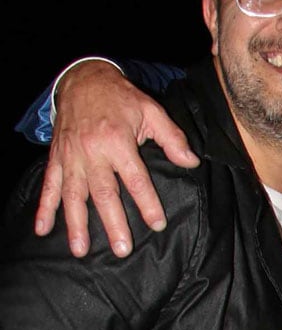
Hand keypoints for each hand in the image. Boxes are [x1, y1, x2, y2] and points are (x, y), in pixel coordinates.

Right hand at [35, 61, 198, 259]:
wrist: (83, 79)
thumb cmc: (121, 98)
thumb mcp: (151, 110)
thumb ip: (172, 137)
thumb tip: (192, 161)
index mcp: (118, 141)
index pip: (135, 178)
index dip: (147, 202)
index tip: (157, 224)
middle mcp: (92, 151)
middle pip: (104, 192)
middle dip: (113, 223)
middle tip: (122, 249)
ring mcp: (71, 157)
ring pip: (74, 195)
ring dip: (77, 224)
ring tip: (82, 250)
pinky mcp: (57, 159)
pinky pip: (49, 186)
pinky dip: (44, 208)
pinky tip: (42, 230)